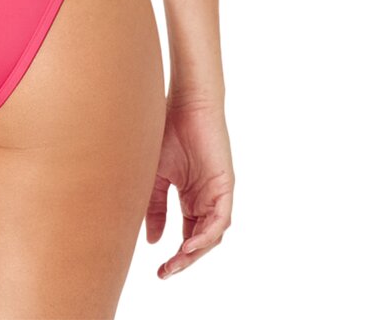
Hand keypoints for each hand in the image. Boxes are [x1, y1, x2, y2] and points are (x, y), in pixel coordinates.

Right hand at [147, 96, 233, 278]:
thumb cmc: (168, 132)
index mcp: (191, 198)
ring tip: (177, 262)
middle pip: (199, 240)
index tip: (158, 271)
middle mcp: (206, 200)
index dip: (175, 255)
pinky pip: (220, 219)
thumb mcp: (156, 176)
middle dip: (184, 260)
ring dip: (195, 252)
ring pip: (212, 234)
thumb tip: (153, 241)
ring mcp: (217, 194)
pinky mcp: (225, 186)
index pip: (187, 235)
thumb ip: (155, 207)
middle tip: (166, 273)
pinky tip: (190, 245)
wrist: (185, 104)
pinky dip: (207, 235)